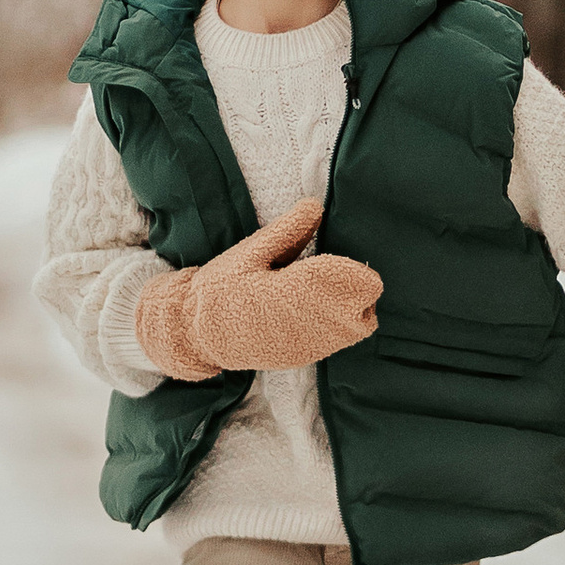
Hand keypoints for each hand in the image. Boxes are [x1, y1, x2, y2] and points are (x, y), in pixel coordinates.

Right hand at [135, 197, 383, 381]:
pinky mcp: (304, 359)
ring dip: (350, 306)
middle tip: (329, 273)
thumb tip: (316, 205)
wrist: (197, 335)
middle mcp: (313, 323)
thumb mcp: (251, 251)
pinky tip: (312, 311)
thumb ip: (288, 230)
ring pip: (360, 325)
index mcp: (301, 291)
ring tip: (320, 292)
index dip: (352, 267)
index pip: (361, 282)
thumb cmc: (222, 288)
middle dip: (356, 285)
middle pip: (368, 303)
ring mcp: (311, 345)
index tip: (331, 259)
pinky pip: (340, 341)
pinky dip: (337, 324)